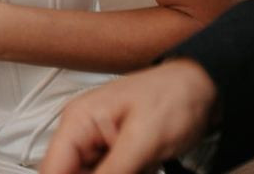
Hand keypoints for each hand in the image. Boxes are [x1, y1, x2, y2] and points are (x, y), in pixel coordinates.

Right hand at [39, 59, 217, 173]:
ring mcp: (98, 144)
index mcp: (79, 121)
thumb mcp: (143, 141)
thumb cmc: (174, 96)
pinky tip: (144, 168)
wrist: (201, 88)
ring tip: (142, 165)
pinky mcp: (115, 155)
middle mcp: (82, 132)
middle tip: (133, 169)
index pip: (51, 169)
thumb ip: (113, 172)